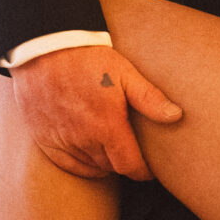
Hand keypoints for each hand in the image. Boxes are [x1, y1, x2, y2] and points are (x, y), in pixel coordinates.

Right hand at [7, 42, 181, 181]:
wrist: (44, 48)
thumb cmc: (88, 59)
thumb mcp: (125, 73)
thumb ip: (150, 98)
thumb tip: (176, 116)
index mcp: (106, 126)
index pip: (130, 166)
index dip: (143, 171)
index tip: (150, 169)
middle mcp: (83, 139)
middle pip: (111, 167)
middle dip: (125, 163)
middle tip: (132, 152)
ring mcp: (61, 140)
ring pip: (90, 167)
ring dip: (104, 163)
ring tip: (113, 150)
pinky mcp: (43, 138)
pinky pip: (67, 164)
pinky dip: (81, 164)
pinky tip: (89, 154)